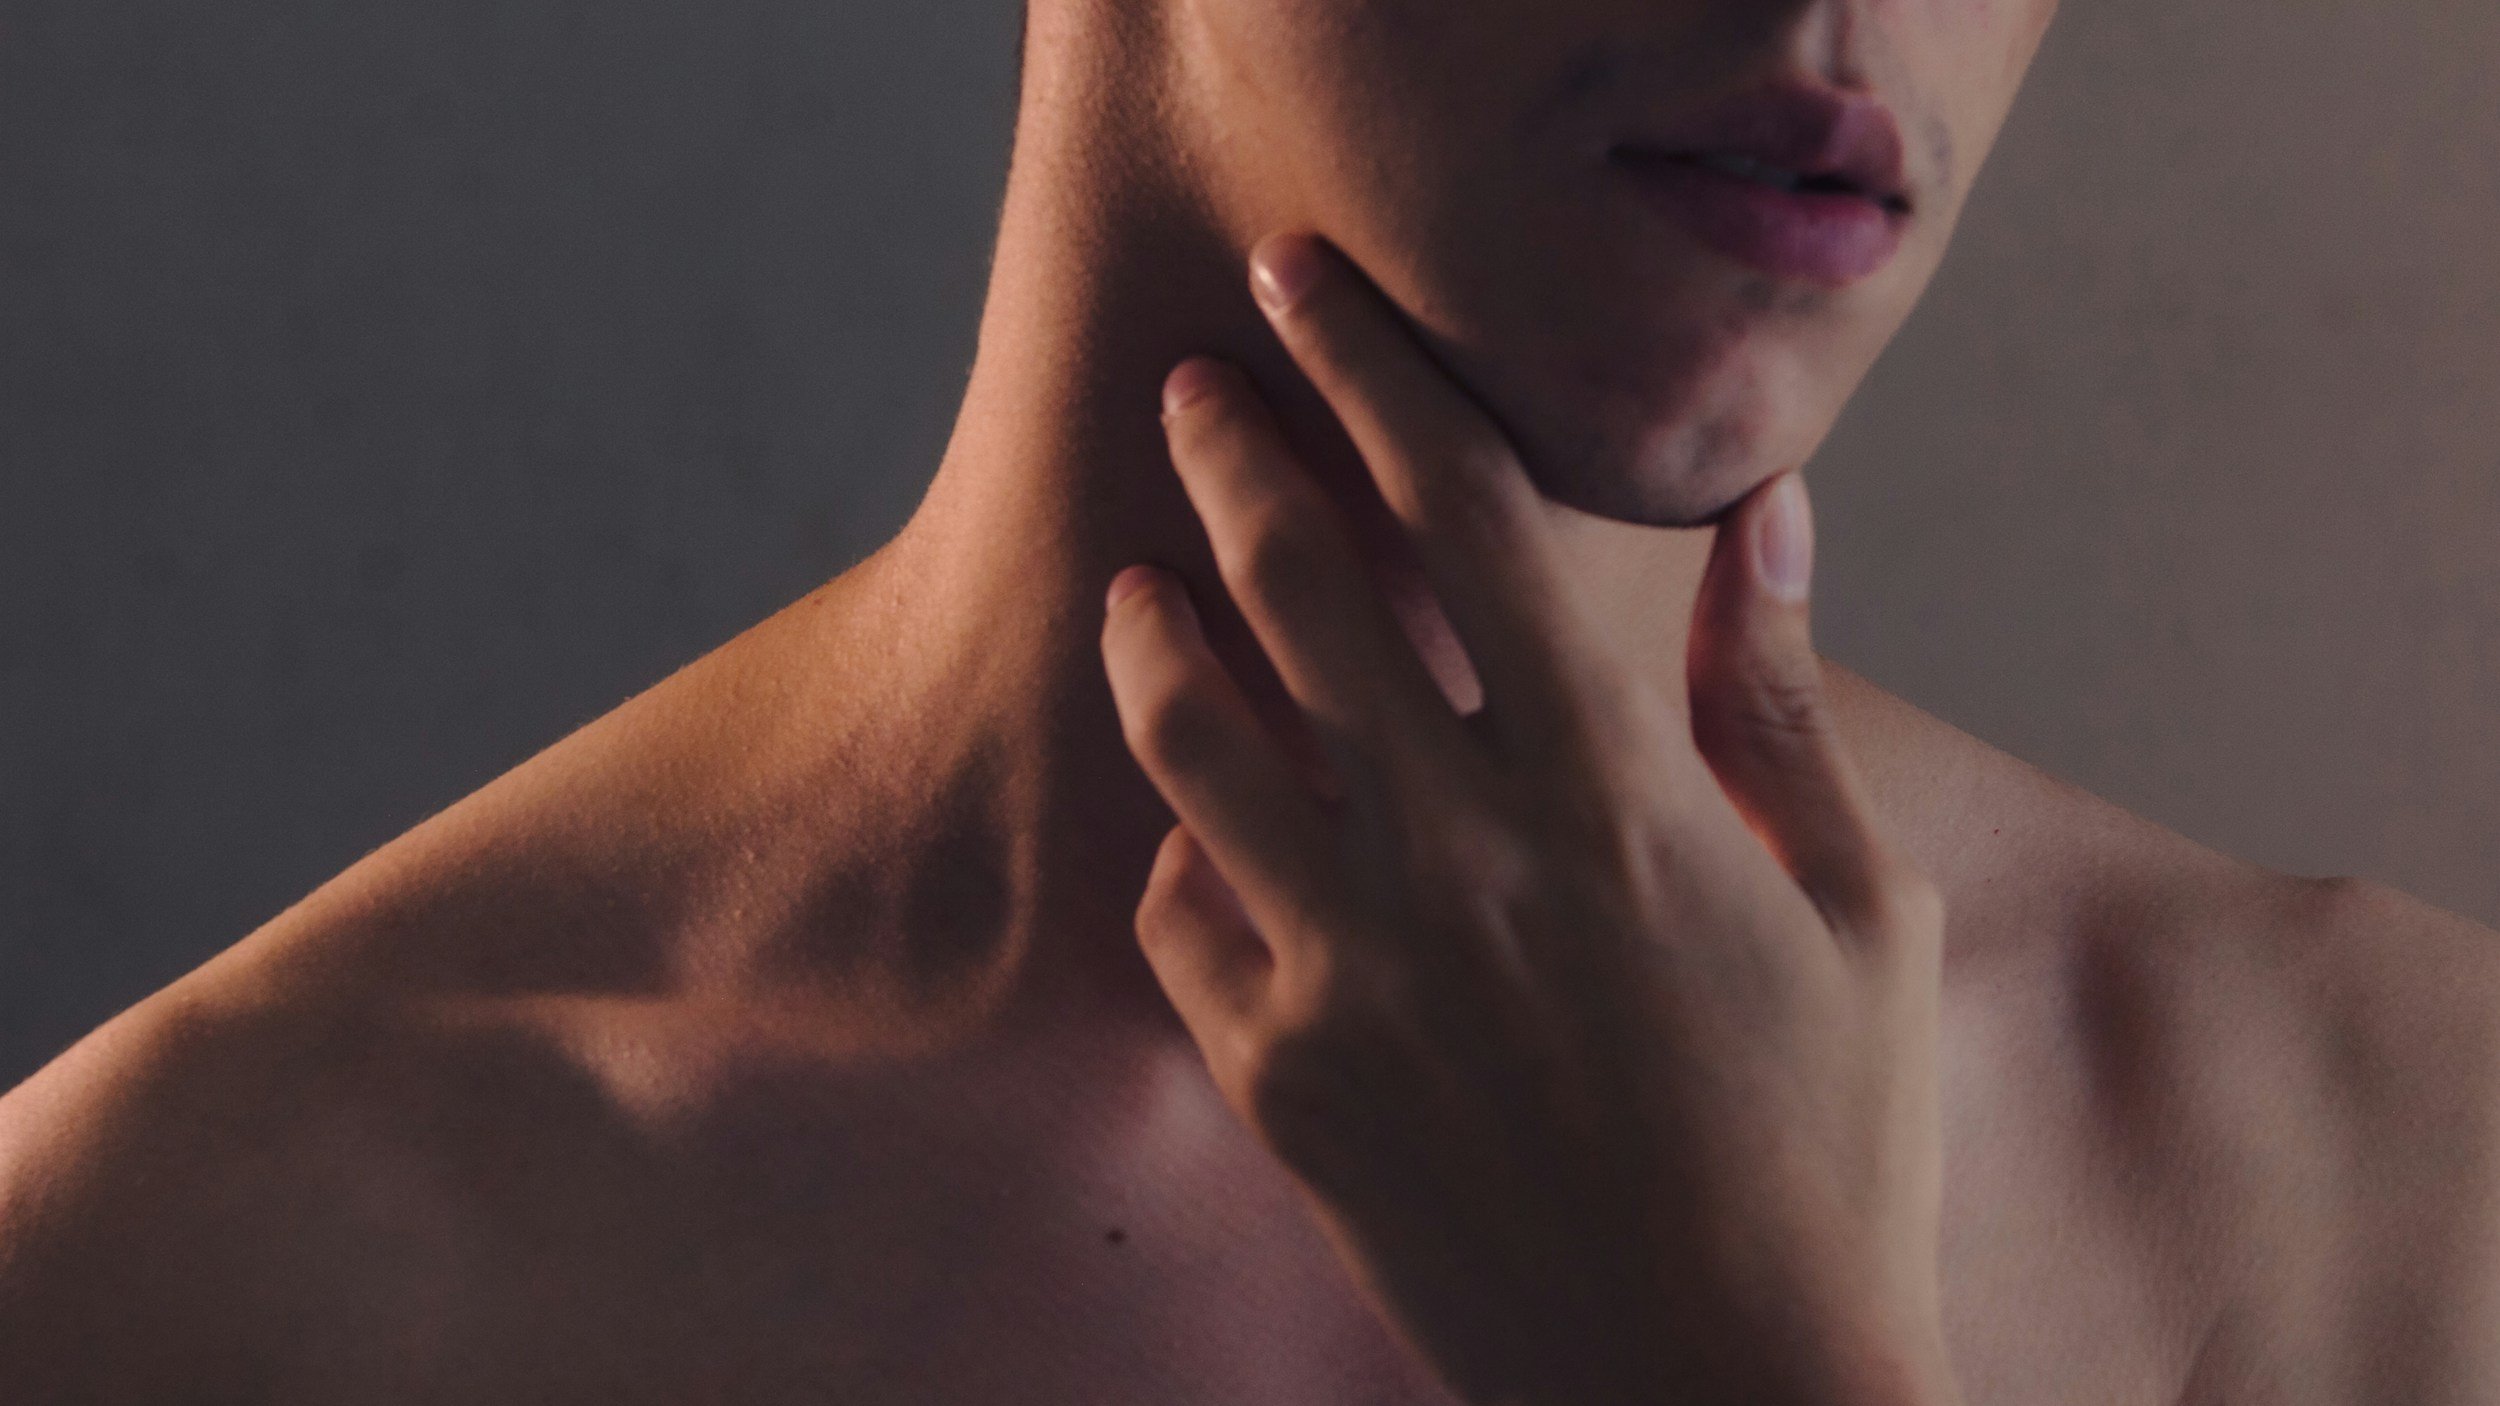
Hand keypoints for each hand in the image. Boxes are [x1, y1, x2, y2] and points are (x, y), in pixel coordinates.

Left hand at [1098, 232, 1958, 1405]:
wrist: (1719, 1396)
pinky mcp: (1284, 1082)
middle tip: (1197, 383)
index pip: (1469, 513)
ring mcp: (1353, 974)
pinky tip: (1199, 831)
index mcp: (1613, 794)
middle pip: (1299, 589)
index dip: (1376, 370)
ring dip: (1154, 634)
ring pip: (1195, 741)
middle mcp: (1461, 860)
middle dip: (1232, 454)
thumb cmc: (1826, 1155)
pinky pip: (1183, 920)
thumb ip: (1779, 703)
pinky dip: (1184, 854)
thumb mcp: (1860, 912)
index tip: (1305, 284)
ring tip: (1137, 582)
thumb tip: (1769, 519)